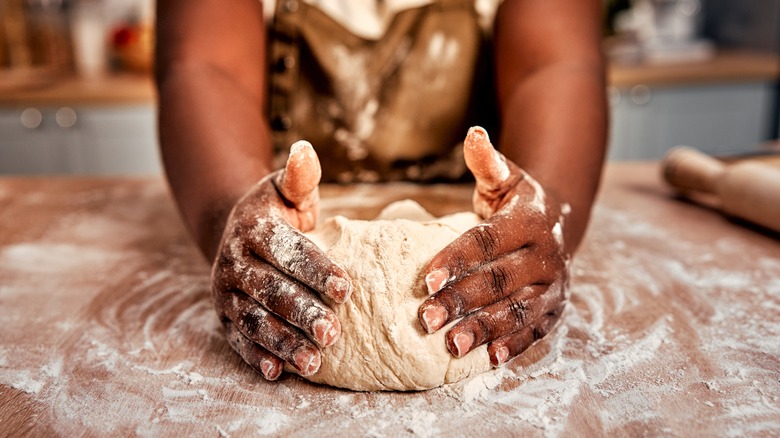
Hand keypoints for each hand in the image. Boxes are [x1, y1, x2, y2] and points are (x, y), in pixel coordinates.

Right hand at [211, 141, 351, 379]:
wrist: (235, 231)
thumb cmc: (275, 212)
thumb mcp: (287, 190)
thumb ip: (299, 176)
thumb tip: (305, 149)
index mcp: (253, 229)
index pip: (287, 251)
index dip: (316, 270)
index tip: (347, 289)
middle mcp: (234, 262)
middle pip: (270, 291)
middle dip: (302, 313)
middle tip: (333, 334)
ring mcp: (226, 292)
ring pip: (254, 320)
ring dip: (282, 342)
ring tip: (313, 362)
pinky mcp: (224, 316)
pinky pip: (238, 339)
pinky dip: (256, 357)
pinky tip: (278, 373)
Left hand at [418, 127, 568, 366]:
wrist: (558, 224)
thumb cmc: (516, 202)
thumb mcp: (505, 178)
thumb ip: (487, 162)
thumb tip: (473, 134)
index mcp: (531, 220)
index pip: (489, 241)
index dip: (457, 259)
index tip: (425, 278)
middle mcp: (547, 254)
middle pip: (500, 280)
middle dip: (462, 300)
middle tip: (425, 317)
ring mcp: (554, 284)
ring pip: (519, 310)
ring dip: (485, 329)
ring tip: (451, 345)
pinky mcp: (555, 308)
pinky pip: (535, 330)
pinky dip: (513, 345)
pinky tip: (488, 358)